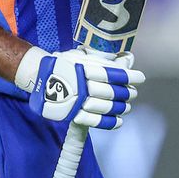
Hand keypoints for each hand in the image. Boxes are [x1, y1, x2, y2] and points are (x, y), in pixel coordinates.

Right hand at [14, 46, 144, 129]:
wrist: (38, 77)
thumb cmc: (62, 64)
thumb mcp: (80, 56)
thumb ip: (101, 59)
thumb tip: (125, 60)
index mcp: (84, 68)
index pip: (113, 74)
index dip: (129, 76)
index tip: (140, 78)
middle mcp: (82, 85)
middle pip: (111, 91)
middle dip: (127, 93)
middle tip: (133, 93)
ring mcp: (77, 101)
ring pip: (106, 107)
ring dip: (121, 107)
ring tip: (128, 106)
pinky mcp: (73, 114)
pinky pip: (96, 121)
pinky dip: (110, 122)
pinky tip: (119, 119)